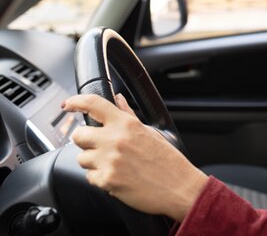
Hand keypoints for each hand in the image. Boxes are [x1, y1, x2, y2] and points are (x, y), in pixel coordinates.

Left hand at [62, 94, 206, 221]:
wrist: (178, 187)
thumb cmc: (168, 160)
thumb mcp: (150, 132)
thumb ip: (128, 114)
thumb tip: (117, 99)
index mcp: (126, 124)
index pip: (93, 104)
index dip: (75, 102)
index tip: (68, 105)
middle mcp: (115, 140)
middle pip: (78, 135)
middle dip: (85, 141)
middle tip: (99, 146)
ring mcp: (109, 161)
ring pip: (81, 158)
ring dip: (93, 162)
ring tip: (113, 164)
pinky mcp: (106, 181)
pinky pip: (90, 177)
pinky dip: (100, 178)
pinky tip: (117, 177)